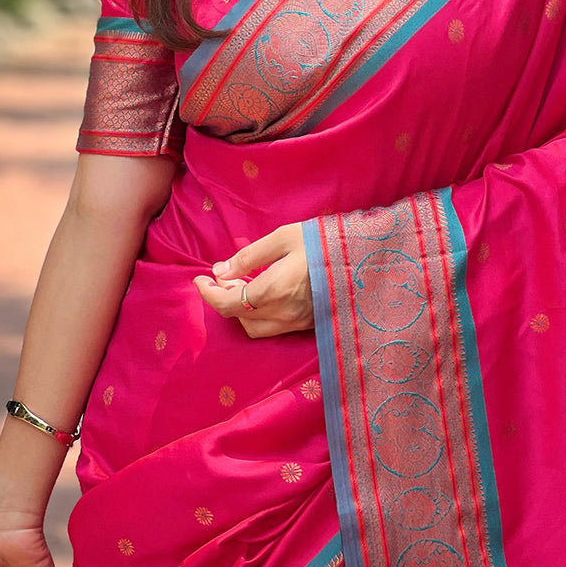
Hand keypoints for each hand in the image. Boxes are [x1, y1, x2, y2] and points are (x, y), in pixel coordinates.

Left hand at [193, 223, 312, 337]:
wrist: (365, 258)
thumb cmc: (323, 241)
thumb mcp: (283, 238)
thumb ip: (249, 257)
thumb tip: (220, 271)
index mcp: (273, 290)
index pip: (228, 304)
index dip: (208, 294)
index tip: (199, 278)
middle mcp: (283, 313)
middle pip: (239, 318)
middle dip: (223, 299)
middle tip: (221, 277)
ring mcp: (297, 322)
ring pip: (256, 328)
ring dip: (240, 311)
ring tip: (240, 286)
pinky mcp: (308, 324)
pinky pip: (274, 328)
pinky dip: (259, 315)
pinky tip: (262, 295)